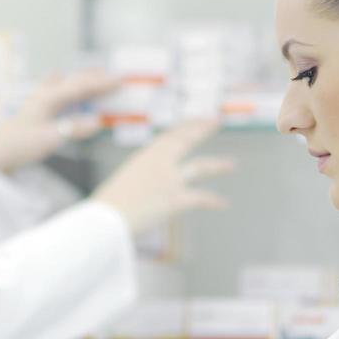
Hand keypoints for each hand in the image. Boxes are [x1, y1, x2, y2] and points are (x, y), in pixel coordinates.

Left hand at [0, 70, 118, 174]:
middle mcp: (45, 94)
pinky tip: (58, 75)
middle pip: (75, 81)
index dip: (102, 84)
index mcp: (49, 98)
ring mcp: (39, 98)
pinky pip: (53, 88)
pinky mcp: (35, 106)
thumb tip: (97, 123)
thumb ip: (73, 129)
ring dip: (83, 79)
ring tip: (98, 73)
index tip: (121, 81)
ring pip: (65, 82)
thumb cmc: (22, 145)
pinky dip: (63, 83)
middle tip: (117, 77)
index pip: (81, 87)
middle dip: (97, 78)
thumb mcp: (50, 139)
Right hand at [90, 120, 234, 235]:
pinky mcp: (176, 200)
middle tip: (215, 121)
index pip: (169, 135)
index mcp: (145, 156)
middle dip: (201, 130)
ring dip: (217, 165)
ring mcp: (170, 180)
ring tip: (231, 164)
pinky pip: (200, 198)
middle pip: (186, 140)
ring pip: (200, 167)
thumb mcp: (124, 182)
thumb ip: (140, 179)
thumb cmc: (108, 205)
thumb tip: (147, 186)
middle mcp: (160, 163)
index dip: (185, 126)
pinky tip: (223, 203)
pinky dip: (213, 201)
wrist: (108, 219)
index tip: (195, 120)